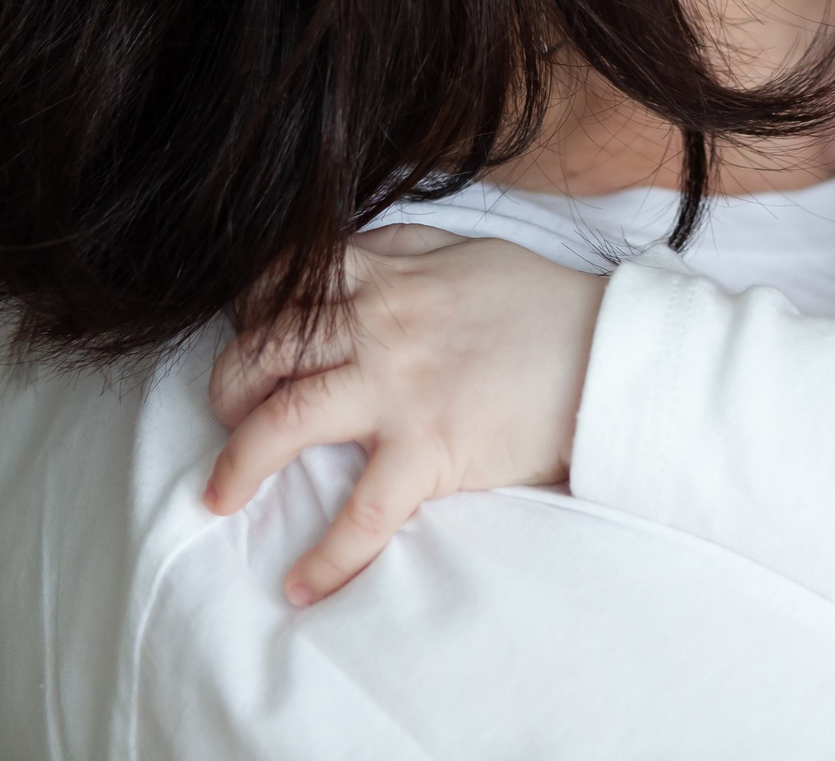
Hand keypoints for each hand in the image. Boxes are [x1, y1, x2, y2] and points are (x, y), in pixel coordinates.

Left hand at [205, 226, 605, 604]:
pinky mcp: (431, 449)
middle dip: (225, 387)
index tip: (246, 335)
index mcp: (392, 278)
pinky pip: (362, 511)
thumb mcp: (474, 252)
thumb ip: (408, 249)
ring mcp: (402, 390)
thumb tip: (356, 255)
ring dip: (236, 465)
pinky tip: (302, 586)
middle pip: (264, 350)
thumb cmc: (550, 305)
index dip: (249, 308)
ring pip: (284, 421)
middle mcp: (383, 328)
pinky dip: (326, 556)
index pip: (288, 280)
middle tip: (224, 417)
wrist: (615, 355)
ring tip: (219, 498)